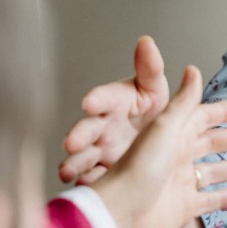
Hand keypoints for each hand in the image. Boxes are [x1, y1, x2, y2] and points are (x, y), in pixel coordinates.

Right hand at [60, 36, 170, 184]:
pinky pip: (91, 176)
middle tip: (72, 142)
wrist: (157, 142)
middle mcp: (103, 124)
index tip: (91, 102)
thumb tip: (146, 41)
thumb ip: (150, 69)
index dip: (97, 99)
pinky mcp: (102, 169)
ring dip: (75, 162)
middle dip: (79, 134)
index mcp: (115, 101)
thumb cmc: (150, 109)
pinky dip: (86, 181)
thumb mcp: (154, 89)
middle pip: (88, 128)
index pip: (104, 97)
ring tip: (68, 170)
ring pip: (83, 154)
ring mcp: (100, 148)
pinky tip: (83, 186)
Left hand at [90, 64, 226, 227]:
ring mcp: (180, 183)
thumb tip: (192, 70)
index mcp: (173, 134)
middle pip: (209, 145)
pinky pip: (206, 202)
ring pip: (210, 173)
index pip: (202, 118)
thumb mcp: (165, 127)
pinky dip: (219, 200)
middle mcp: (177, 157)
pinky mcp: (182, 208)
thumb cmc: (139, 167)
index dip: (220, 112)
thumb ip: (183, 102)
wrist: (122, 210)